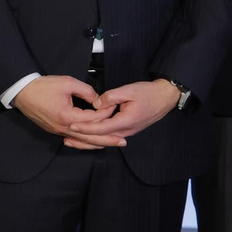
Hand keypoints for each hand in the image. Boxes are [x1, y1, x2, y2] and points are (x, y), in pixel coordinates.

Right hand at [13, 75, 114, 139]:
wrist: (22, 92)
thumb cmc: (42, 86)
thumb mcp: (67, 83)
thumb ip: (86, 91)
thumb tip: (98, 99)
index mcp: (68, 116)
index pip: (93, 119)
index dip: (106, 113)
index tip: (114, 107)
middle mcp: (63, 128)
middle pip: (90, 137)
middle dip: (108, 139)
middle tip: (123, 141)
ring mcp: (58, 131)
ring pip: (82, 141)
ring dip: (98, 143)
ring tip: (112, 144)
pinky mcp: (54, 130)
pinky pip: (73, 139)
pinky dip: (85, 142)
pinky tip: (93, 142)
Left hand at [64, 80, 178, 148]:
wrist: (165, 98)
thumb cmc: (148, 93)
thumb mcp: (129, 90)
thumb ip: (111, 97)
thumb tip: (96, 103)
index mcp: (126, 121)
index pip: (101, 128)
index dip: (85, 128)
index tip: (71, 126)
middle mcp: (126, 130)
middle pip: (101, 138)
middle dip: (83, 140)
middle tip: (66, 139)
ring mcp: (127, 131)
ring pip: (105, 139)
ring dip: (89, 141)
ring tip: (72, 140)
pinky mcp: (127, 129)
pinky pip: (109, 136)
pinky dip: (97, 138)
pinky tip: (87, 136)